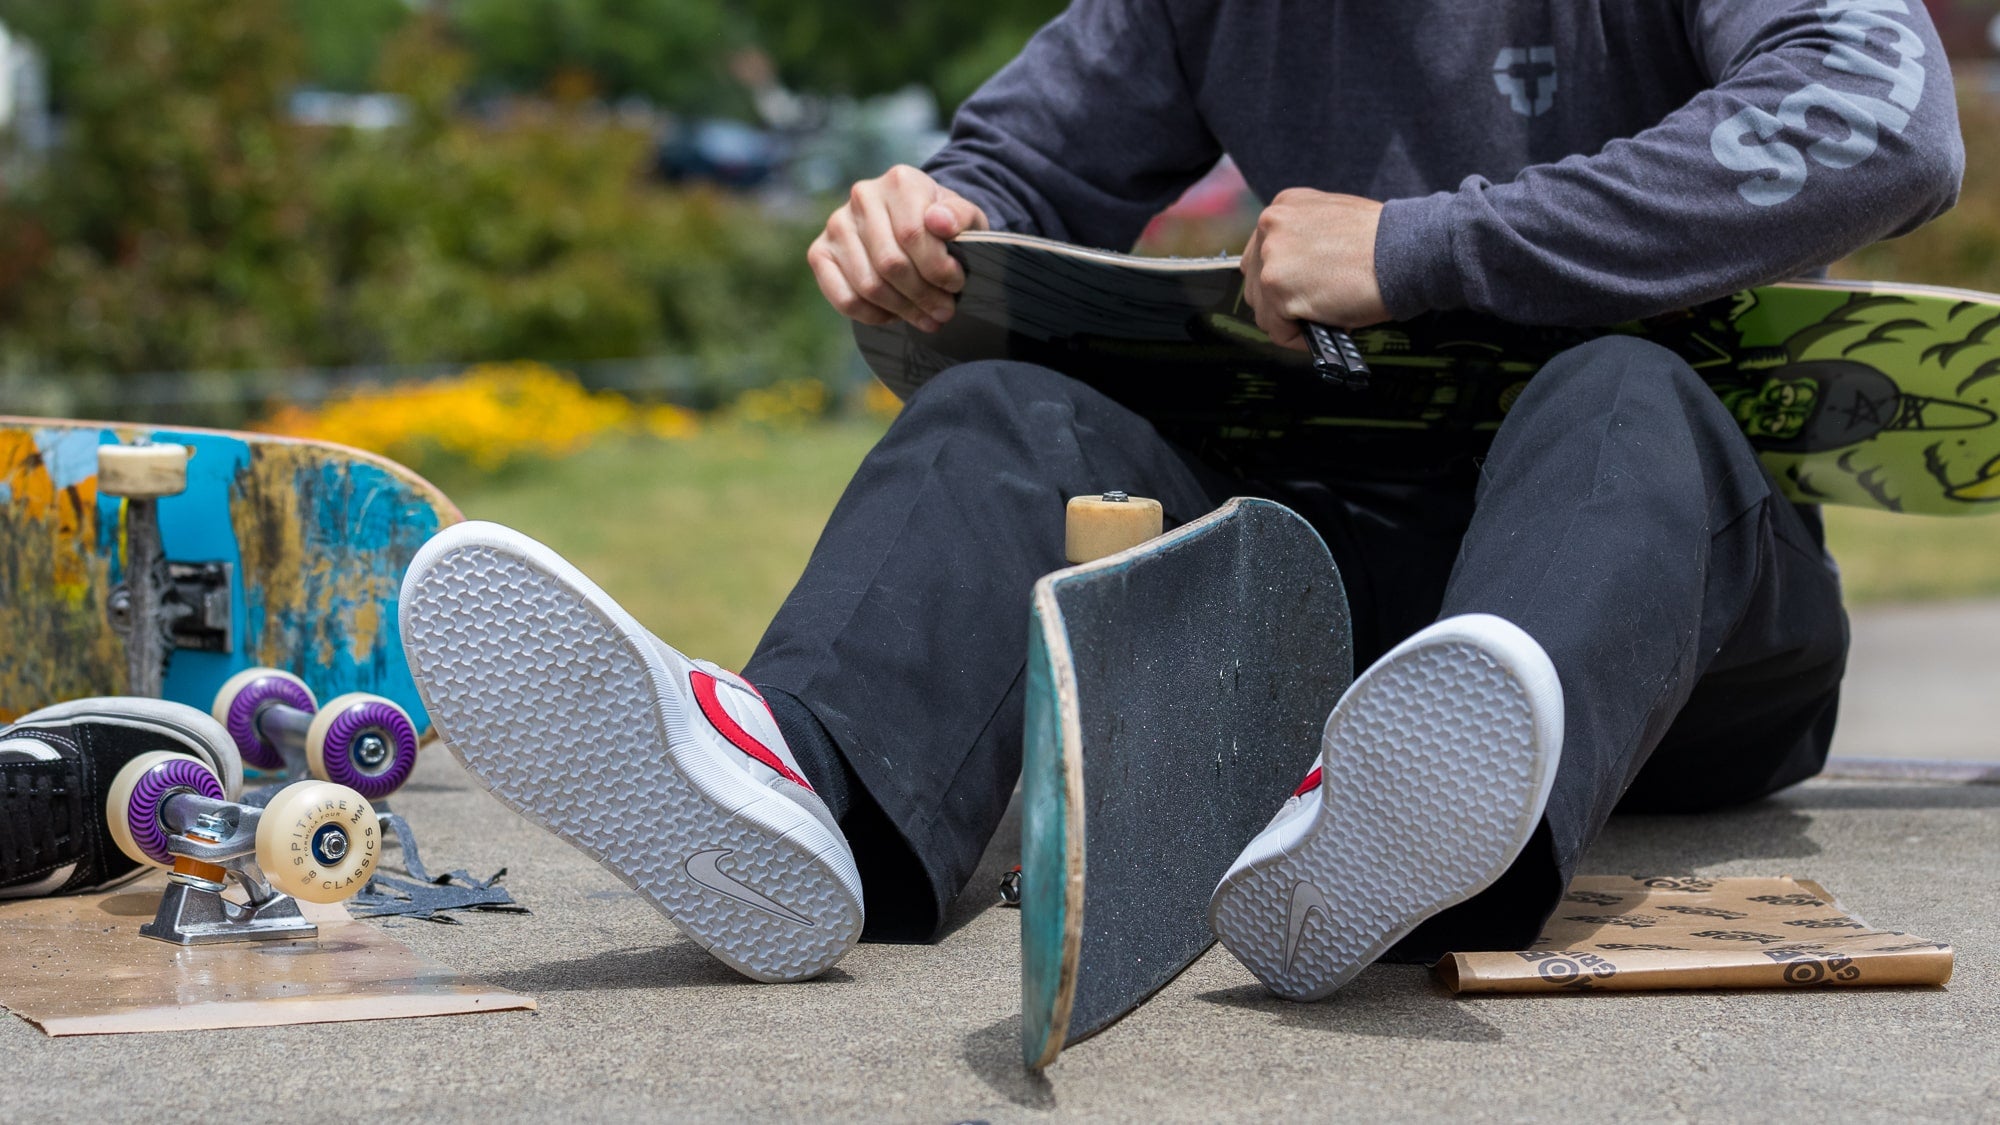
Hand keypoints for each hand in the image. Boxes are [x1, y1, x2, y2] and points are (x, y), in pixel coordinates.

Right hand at [808, 164, 989, 331]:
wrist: (916, 224)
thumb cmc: (942, 225)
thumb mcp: (965, 218)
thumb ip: (961, 217)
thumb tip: (939, 221)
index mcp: (900, 181)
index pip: (913, 234)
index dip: (938, 269)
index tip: (956, 285)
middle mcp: (863, 196)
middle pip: (890, 264)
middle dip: (923, 296)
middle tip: (944, 311)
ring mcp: (837, 224)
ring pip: (869, 285)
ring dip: (902, 310)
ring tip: (926, 317)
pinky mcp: (820, 252)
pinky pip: (844, 298)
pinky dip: (873, 316)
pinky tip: (894, 315)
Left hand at [1241, 189, 1388, 348]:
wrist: (1406, 250)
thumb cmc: (1383, 241)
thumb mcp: (1333, 221)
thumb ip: (1305, 239)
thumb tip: (1297, 270)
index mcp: (1284, 207)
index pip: (1262, 255)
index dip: (1283, 280)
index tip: (1301, 291)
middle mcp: (1271, 225)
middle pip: (1255, 283)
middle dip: (1282, 303)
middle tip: (1315, 307)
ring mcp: (1272, 256)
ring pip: (1264, 310)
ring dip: (1292, 321)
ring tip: (1326, 314)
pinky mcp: (1278, 287)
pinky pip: (1278, 331)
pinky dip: (1301, 339)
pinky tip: (1326, 325)